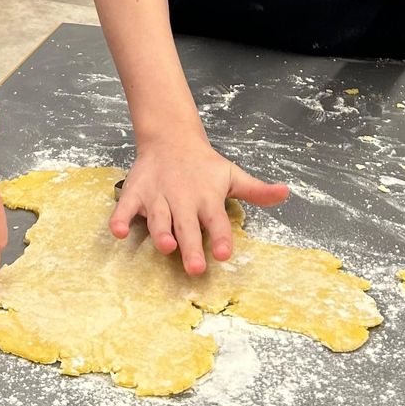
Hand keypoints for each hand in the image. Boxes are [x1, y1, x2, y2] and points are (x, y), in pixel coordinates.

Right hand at [110, 135, 289, 275]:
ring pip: (159, 219)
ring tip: (166, 246)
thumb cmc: (204, 166)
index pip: (217, 221)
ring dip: (161, 232)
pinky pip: (126, 207)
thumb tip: (286, 193)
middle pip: (188, 227)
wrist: (171, 138)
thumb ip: (257, 190)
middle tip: (196, 267)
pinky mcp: (137, 193)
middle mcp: (183, 201)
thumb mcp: (232, 176)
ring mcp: (158, 197)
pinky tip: (118, 231)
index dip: (221, 237)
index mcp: (207, 199)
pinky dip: (120, 218)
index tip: (225, 253)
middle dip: (192, 247)